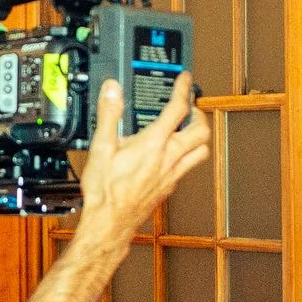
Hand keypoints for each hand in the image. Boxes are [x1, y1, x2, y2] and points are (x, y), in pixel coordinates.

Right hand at [76, 75, 211, 242]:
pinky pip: (189, 167)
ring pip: (201, 151)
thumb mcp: (100, 147)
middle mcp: (169, 158)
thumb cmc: (105, 191)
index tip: (185, 79)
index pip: (177, 109)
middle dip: (199, 113)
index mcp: (154, 144)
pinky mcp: (169, 186)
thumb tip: (112, 90)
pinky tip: (176, 154)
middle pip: (200, 130)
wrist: (110, 222)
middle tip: (192, 105)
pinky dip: (189, 154)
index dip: (184, 89)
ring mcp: (172, 174)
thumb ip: (109, 114)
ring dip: (200, 135)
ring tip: (190, 127)